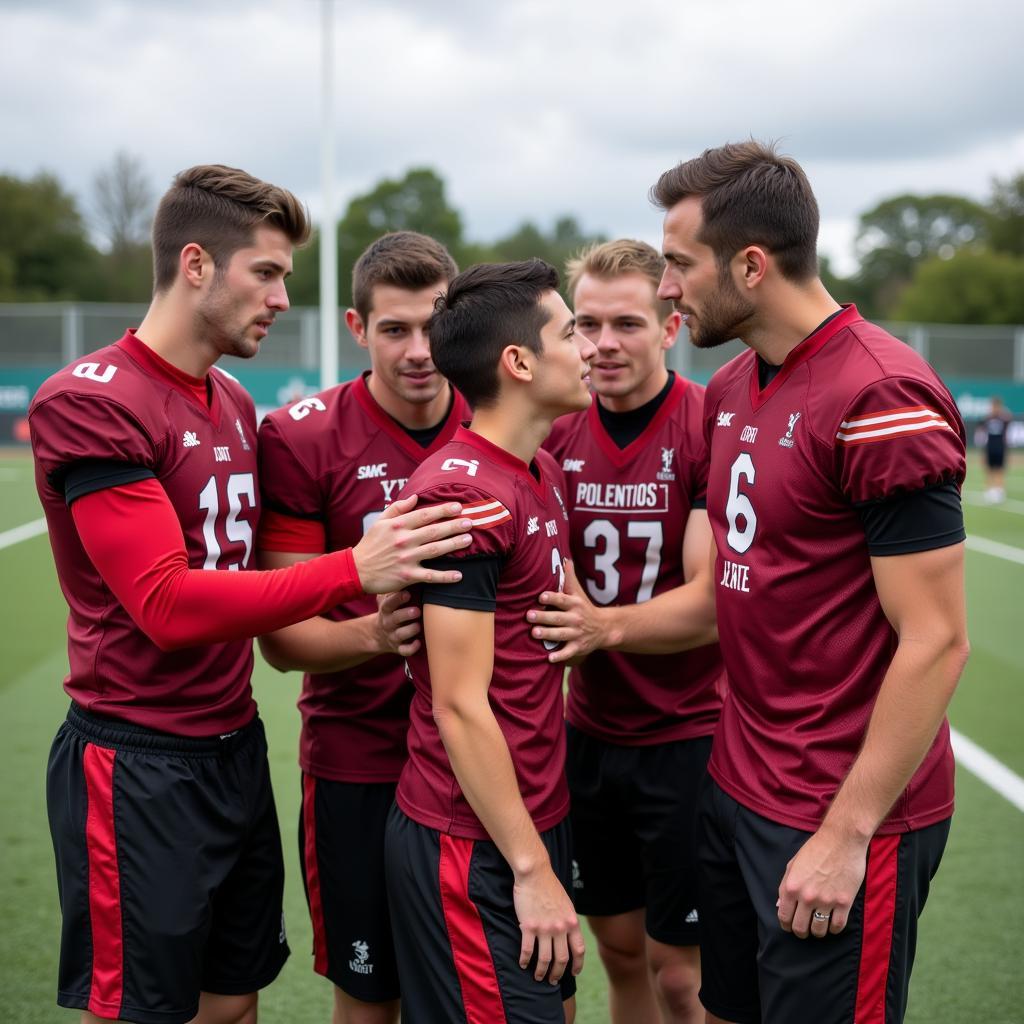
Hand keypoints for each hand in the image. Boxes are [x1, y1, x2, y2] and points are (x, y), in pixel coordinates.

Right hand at [353, 495, 472, 592]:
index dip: (443, 510)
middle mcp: (403, 540)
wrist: (356, 570)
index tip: (459, 507)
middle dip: (454, 525)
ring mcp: (406, 559)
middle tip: (470, 522)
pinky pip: (430, 576)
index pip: (424, 515)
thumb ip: (397, 508)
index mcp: (397, 526)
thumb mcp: (379, 522)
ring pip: (435, 550)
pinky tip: (459, 575)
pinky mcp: (407, 576)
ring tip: (469, 540)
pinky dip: (445, 576)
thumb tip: (415, 497)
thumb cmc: (370, 545)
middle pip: (434, 531)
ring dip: (453, 545)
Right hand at [374, 591, 420, 656]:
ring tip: (418, 626)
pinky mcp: (398, 648)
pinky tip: (418, 643)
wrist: (377, 634)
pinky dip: (411, 648)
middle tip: (417, 610)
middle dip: (405, 615)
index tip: (407, 593)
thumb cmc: (389, 612)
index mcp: (386, 610)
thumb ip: (394, 589)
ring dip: (410, 631)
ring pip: (400, 635)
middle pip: (394, 619)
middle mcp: (388, 623)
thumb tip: (408, 571)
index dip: (397, 599)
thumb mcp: (387, 601)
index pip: (388, 603)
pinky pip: (404, 650)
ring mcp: (393, 636)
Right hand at [513, 864, 584, 983]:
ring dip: (541, 972)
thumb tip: (568, 935)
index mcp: (572, 922)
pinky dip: (525, 960)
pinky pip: (527, 950)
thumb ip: (568, 920)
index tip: (574, 973)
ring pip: (545, 959)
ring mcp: (544, 928)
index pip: (579, 950)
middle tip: (553, 980)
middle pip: (562, 959)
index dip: (577, 965)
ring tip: (538, 976)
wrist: (535, 873)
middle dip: (557, 974)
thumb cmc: (550, 886)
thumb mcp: (566, 904)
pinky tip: (523, 964)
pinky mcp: (529, 926)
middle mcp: (560, 928)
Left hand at [526, 560, 606, 663]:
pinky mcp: (578, 647)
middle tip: (528, 616)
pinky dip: (560, 656)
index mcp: (575, 604)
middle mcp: (576, 618)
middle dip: (544, 617)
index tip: (541, 596)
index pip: (562, 600)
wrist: (604, 628)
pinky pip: (568, 652)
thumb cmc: (584, 607)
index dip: (552, 597)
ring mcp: (577, 634)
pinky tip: (549, 658)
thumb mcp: (578, 592)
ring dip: (548, 634)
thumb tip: (564, 558)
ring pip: (561, 634)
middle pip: (558, 618)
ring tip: (534, 633)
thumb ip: (569, 577)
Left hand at [777, 825, 868, 938]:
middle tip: (804, 929)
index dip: (786, 925)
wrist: (841, 840)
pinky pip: (837, 926)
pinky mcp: (844, 902)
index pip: (784, 917)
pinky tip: (832, 922)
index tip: (790, 926)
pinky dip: (834, 928)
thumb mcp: (793, 864)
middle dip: (800, 932)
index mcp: (791, 886)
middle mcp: (806, 896)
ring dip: (817, 931)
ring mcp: (826, 901)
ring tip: (818, 926)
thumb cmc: (815, 849)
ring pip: (819, 931)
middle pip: (800, 928)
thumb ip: (785, 886)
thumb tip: (780, 906)